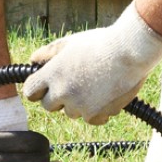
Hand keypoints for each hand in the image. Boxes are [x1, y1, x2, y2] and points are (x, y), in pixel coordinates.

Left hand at [23, 2, 161, 124]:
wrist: (130, 52)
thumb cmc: (102, 43)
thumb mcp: (71, 42)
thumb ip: (49, 52)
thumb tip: (33, 60)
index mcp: (53, 73)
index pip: (31, 92)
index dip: (37, 89)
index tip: (44, 88)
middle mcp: (62, 92)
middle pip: (49, 106)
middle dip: (58, 98)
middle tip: (75, 85)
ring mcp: (79, 106)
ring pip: (71, 113)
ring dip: (79, 104)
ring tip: (96, 85)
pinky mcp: (96, 115)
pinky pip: (91, 120)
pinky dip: (97, 111)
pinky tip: (106, 95)